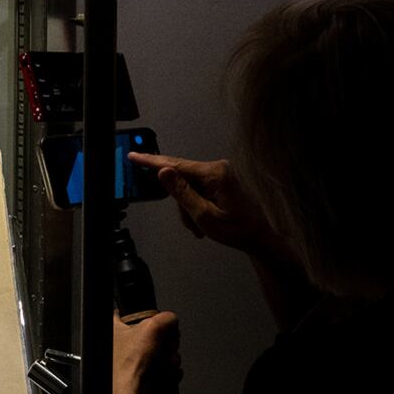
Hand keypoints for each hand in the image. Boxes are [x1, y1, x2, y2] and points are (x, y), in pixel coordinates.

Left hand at [111, 306, 180, 393]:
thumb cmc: (129, 364)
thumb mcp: (152, 328)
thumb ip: (165, 318)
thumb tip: (172, 320)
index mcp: (115, 328)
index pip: (134, 314)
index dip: (149, 316)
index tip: (156, 321)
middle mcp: (121, 344)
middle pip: (154, 334)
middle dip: (166, 341)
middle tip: (163, 346)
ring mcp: (133, 362)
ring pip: (162, 352)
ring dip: (169, 357)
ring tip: (164, 362)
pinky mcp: (143, 377)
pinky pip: (164, 368)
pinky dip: (169, 370)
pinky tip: (165, 372)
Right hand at [129, 151, 277, 255]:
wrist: (259, 237)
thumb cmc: (236, 229)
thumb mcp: (204, 215)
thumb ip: (182, 193)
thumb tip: (163, 171)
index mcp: (214, 173)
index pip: (176, 165)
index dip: (152, 162)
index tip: (134, 156)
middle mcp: (217, 168)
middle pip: (182, 179)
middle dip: (182, 204)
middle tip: (192, 225)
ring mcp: (220, 173)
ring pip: (189, 188)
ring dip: (190, 209)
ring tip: (201, 228)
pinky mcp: (221, 180)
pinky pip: (198, 190)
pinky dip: (196, 206)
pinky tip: (204, 222)